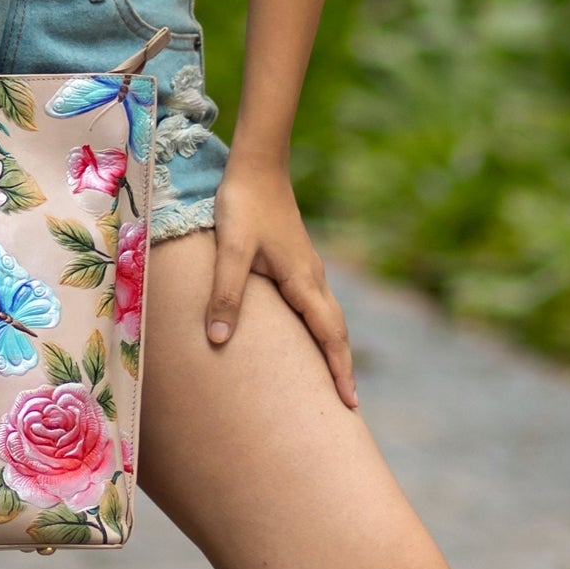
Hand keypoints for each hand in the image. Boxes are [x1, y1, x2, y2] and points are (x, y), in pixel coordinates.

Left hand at [205, 152, 358, 408]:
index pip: (328, 335)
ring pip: (327, 315)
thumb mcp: (231, 250)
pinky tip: (305, 330)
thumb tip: (219, 341)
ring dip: (332, 346)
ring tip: (330, 376)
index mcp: (302, 281)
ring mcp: (306, 267)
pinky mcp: (296, 258)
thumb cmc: (243, 204)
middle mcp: (312, 277)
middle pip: (335, 330)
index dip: (339, 370)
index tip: (350, 404)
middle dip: (342, 366)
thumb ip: (226, 293)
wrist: (257, 164)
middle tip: (347, 403)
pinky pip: (315, 303)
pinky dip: (320, 326)